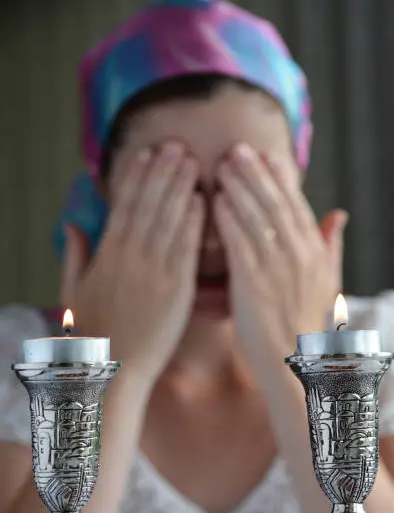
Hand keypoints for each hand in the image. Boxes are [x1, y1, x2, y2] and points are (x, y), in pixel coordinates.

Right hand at [61, 142, 203, 382]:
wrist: (115, 368)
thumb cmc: (94, 331)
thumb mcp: (72, 291)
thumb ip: (74, 255)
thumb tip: (72, 223)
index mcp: (106, 255)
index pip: (123, 206)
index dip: (135, 177)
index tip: (146, 153)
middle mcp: (130, 257)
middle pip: (148, 205)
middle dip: (162, 172)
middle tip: (176, 144)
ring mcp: (154, 271)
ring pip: (168, 221)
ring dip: (180, 188)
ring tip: (191, 161)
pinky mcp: (176, 289)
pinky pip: (186, 249)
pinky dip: (194, 223)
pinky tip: (202, 201)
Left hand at [215, 143, 346, 377]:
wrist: (294, 361)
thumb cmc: (306, 322)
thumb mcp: (327, 281)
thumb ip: (331, 245)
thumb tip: (339, 214)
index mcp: (315, 253)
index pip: (297, 206)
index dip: (281, 178)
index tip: (266, 155)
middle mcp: (299, 255)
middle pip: (276, 204)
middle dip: (256, 173)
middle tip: (237, 149)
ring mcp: (277, 268)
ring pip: (257, 218)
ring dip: (239, 188)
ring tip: (222, 166)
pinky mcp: (254, 283)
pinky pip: (240, 243)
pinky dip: (229, 219)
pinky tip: (216, 201)